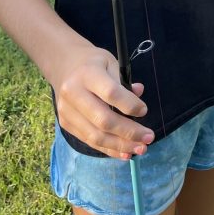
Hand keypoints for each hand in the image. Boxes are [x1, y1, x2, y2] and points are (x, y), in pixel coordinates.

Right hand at [51, 45, 154, 159]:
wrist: (64, 65)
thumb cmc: (93, 63)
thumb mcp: (111, 63)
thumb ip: (124, 81)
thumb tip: (139, 95)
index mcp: (87, 74)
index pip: (111, 93)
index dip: (130, 105)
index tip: (144, 111)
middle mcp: (73, 93)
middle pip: (103, 120)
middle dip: (129, 132)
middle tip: (149, 138)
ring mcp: (67, 111)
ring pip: (95, 136)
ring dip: (121, 146)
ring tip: (140, 149)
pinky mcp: (66, 124)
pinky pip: (89, 140)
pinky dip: (108, 149)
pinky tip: (125, 152)